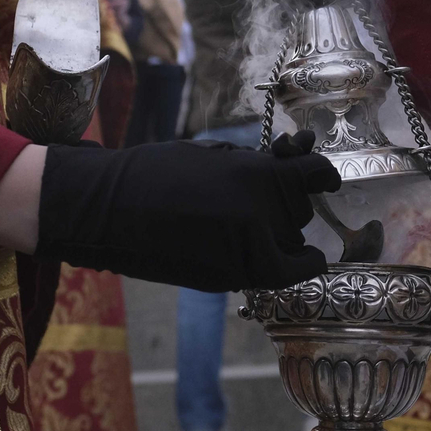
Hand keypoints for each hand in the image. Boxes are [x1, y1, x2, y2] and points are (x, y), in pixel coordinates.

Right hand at [36, 130, 340, 291]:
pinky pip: (279, 271)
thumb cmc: (156, 171)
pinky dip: (292, 264)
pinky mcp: (231, 277)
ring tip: (248, 217)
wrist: (108, 210)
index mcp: (255, 175)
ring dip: (283, 230)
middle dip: (290, 199)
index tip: (322, 175)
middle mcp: (259, 214)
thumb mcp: (214, 152)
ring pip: (291, 241)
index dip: (322, 172)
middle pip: (301, 210)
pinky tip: (293, 257)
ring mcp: (246, 250)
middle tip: (261, 190)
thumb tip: (298, 156)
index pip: (315, 173)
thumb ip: (259, 161)